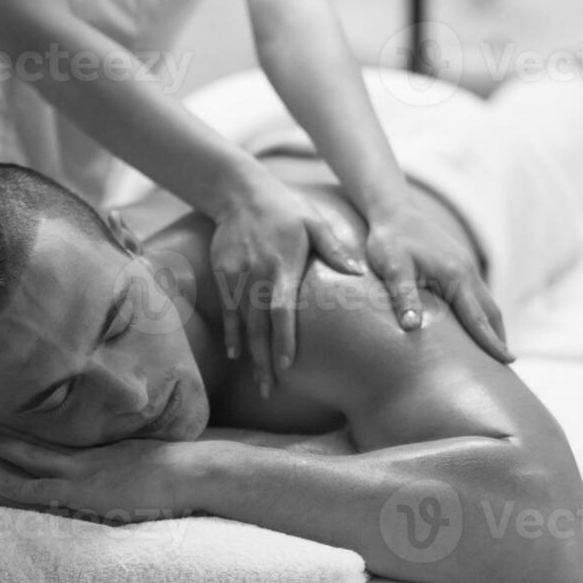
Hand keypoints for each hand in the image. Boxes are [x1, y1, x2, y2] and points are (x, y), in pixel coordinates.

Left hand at [0, 427, 200, 522]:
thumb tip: (115, 461)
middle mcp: (84, 453)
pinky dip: (16, 484)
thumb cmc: (178, 469)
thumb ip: (121, 456)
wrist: (192, 473)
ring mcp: (83, 470)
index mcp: (95, 445)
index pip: (50, 427)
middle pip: (33, 431)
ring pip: (30, 452)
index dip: (21, 416)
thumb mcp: (143, 456)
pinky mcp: (86, 492)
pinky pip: (43, 489)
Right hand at [210, 177, 361, 395]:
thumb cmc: (286, 209)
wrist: (240, 193)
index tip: (287, 364)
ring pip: (242, 323)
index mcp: (281, 267)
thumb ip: (335, 250)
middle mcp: (256, 275)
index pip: (281, 310)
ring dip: (250, 353)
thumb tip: (359, 272)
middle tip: (271, 389)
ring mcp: (236, 276)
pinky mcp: (223, 273)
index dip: (283, 338)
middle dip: (264, 359)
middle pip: (259, 326)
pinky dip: (231, 333)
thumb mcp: (315, 224)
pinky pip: (227, 310)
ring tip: (258, 380)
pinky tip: (236, 353)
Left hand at [364, 209, 511, 362]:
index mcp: (455, 276)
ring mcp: (465, 267)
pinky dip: (483, 313)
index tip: (508, 361)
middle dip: (500, 337)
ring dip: (493, 326)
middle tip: (507, 364)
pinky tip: (477, 324)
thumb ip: (404, 297)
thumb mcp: (393, 268)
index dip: (492, 342)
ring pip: (487, 302)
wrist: (394, 210)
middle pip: (492, 311)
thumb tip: (412, 328)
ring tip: (495, 350)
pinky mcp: (459, 265)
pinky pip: (478, 294)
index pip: (478, 317)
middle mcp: (467, 272)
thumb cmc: (390, 240)